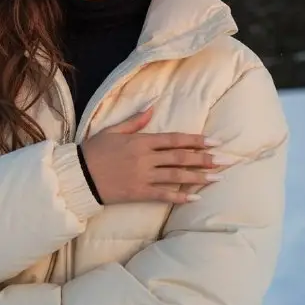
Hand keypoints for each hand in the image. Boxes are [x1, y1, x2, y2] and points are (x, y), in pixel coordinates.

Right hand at [80, 106, 231, 204]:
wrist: (78, 175)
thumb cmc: (93, 150)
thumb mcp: (113, 130)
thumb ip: (135, 121)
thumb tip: (152, 107)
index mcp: (141, 141)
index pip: (174, 140)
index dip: (195, 140)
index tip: (214, 141)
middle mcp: (145, 158)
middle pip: (180, 158)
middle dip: (204, 158)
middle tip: (225, 159)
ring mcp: (143, 177)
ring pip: (176, 176)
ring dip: (198, 177)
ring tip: (218, 177)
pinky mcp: (138, 193)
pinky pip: (163, 195)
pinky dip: (180, 196)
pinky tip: (196, 197)